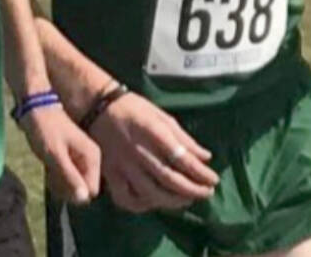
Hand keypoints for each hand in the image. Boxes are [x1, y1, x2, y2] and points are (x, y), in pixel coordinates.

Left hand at [20, 105, 101, 203]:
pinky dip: (57, 176)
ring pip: (74, 186)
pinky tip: (49, 166)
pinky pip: (69, 177)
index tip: (58, 179)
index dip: (74, 191)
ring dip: (59, 182)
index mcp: (92, 157)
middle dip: (66, 187)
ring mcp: (82, 159)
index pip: (91, 191)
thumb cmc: (45, 130)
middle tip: (51, 171)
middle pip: (83, 190)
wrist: (36, 108)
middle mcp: (92, 159)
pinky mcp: (73, 160)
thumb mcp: (55, 155)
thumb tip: (84, 199)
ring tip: (49, 166)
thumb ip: (70, 176)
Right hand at [88, 92, 217, 211]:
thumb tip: (205, 157)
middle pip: (169, 179)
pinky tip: (154, 203)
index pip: (182, 159)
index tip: (214, 179)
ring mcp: (123, 165)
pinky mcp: (110, 174)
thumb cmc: (132, 108)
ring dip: (174, 201)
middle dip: (193, 190)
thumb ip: (183, 138)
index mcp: (152, 132)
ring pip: (151, 193)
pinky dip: (142, 205)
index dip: (200, 173)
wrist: (96, 106)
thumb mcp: (161, 116)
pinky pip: (126, 198)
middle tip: (207, 193)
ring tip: (187, 200)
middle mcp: (138, 151)